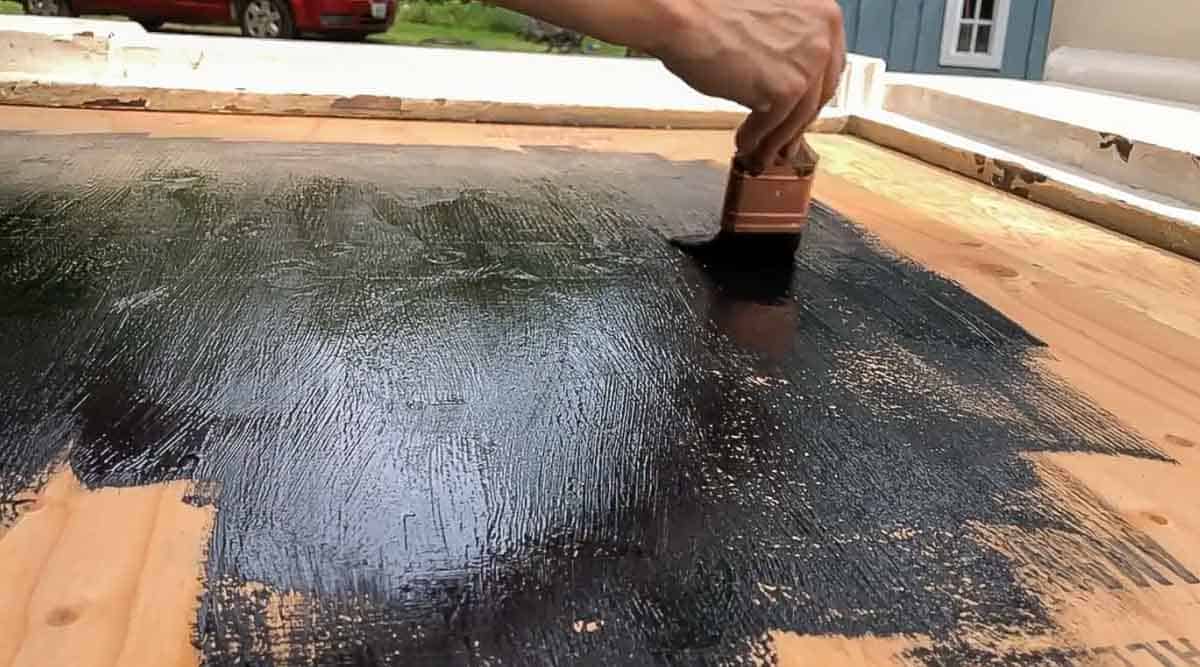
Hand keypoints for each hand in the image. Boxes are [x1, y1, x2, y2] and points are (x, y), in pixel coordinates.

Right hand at [649, 0, 845, 172]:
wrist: (682, 16)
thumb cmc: (709, 11)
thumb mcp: (767, 18)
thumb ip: (787, 45)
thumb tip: (787, 80)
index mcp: (823, 12)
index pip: (829, 64)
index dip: (812, 92)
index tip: (802, 110)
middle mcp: (824, 35)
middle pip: (819, 92)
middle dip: (798, 121)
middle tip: (785, 140)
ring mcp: (809, 63)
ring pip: (800, 114)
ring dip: (778, 137)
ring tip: (759, 148)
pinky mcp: (787, 89)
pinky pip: (777, 124)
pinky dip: (760, 138)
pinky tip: (745, 142)